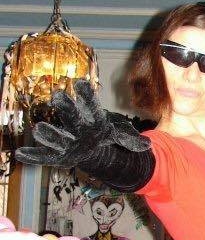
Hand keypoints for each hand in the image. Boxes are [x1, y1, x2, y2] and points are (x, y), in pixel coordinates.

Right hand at [15, 80, 150, 167]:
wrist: (91, 142)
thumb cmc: (105, 133)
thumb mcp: (120, 135)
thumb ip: (131, 140)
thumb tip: (148, 147)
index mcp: (93, 118)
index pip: (91, 105)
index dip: (86, 96)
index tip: (80, 83)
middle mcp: (76, 125)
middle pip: (72, 116)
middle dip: (66, 108)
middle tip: (57, 97)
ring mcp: (66, 139)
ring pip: (58, 135)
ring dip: (50, 133)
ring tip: (40, 130)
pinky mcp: (58, 154)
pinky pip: (45, 156)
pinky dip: (34, 156)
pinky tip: (21, 154)